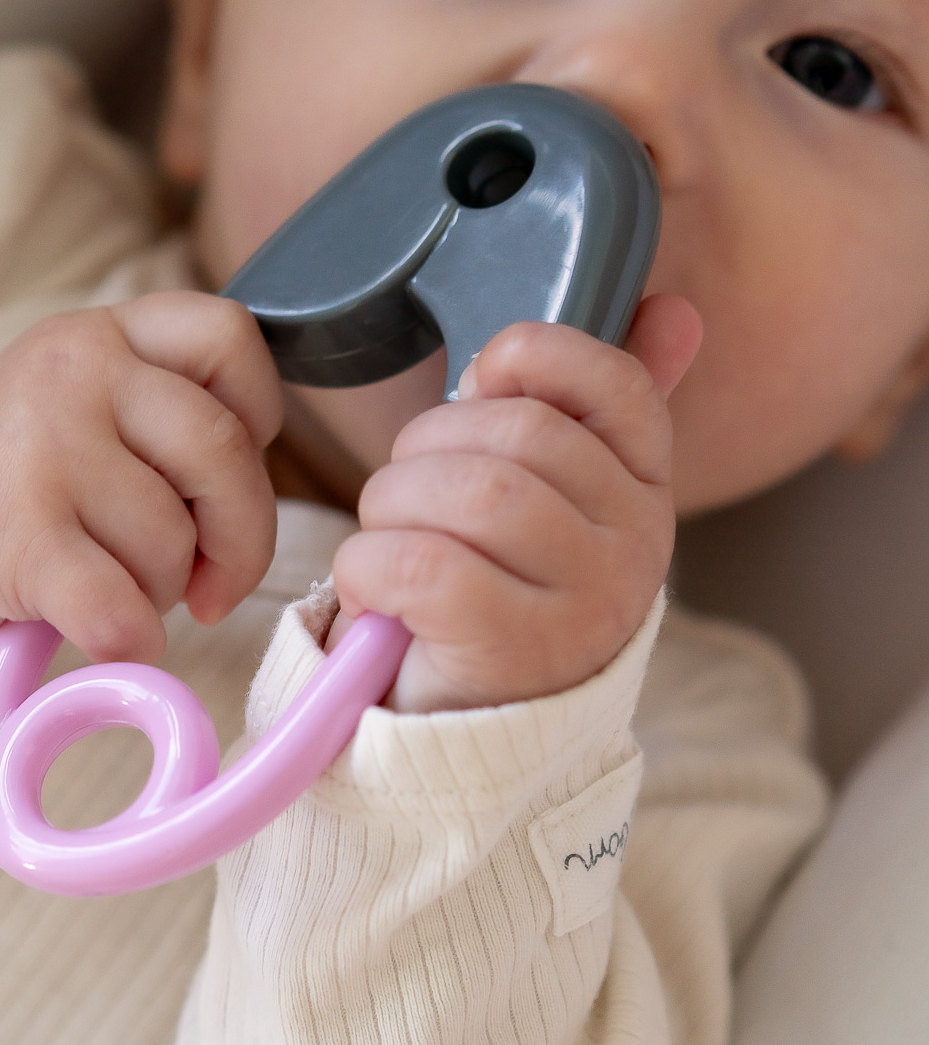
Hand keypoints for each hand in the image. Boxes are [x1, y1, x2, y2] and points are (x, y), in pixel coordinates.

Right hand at [0, 293, 282, 701]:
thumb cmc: (8, 499)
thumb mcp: (82, 415)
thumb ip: (167, 419)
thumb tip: (255, 498)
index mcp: (99, 334)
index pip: (229, 335)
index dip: (257, 416)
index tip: (222, 477)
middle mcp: (71, 368)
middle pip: (224, 453)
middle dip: (236, 539)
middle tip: (210, 583)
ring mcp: (41, 446)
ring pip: (175, 543)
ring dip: (161, 593)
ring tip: (102, 584)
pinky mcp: (17, 537)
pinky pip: (125, 609)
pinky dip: (129, 643)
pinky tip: (99, 637)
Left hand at [328, 295, 702, 713]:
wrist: (470, 734)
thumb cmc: (496, 589)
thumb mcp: (552, 496)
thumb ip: (596, 408)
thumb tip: (672, 310)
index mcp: (645, 488)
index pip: (615, 384)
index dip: (534, 359)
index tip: (483, 381)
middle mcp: (635, 546)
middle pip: (515, 434)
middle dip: (425, 447)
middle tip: (403, 494)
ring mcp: (584, 605)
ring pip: (468, 493)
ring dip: (391, 505)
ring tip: (384, 540)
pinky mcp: (515, 654)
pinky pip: (423, 565)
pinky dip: (371, 565)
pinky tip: (374, 589)